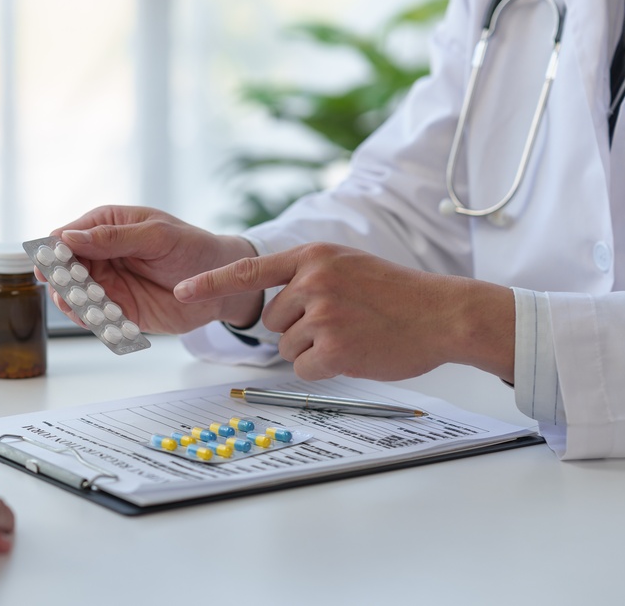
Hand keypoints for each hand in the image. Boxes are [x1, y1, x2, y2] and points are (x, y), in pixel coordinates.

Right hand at [50, 205, 260, 333]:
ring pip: (74, 295)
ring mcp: (108, 283)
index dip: (54, 250)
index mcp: (107, 225)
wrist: (222, 285)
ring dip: (74, 304)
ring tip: (84, 309)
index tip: (52, 264)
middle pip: (64, 268)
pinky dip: (93, 322)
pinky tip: (100, 322)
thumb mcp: (156, 236)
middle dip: (61, 281)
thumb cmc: (193, 248)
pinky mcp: (118, 310)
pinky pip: (95, 318)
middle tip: (66, 292)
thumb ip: (113, 237)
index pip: (66, 235)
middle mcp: (101, 254)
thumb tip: (68, 238)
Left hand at [175, 242, 515, 381]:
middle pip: (272, 320)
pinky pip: (303, 368)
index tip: (180, 291)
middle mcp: (313, 280)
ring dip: (314, 349)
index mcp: (313, 256)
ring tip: (353, 333)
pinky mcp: (334, 346)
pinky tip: (355, 353)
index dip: (210, 283)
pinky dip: (324, 368)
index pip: (248, 270)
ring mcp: (323, 313)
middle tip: (342, 322)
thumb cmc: (398, 295)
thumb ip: (309, 274)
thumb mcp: (348, 265)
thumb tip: (273, 300)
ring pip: (287, 346)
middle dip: (298, 328)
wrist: (444, 313)